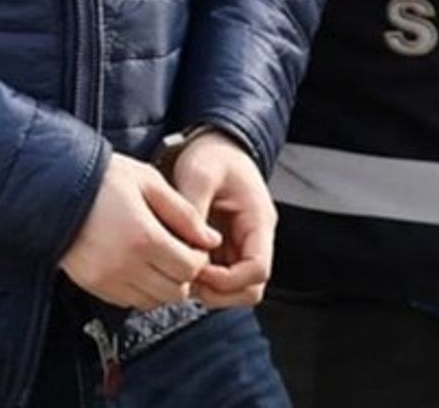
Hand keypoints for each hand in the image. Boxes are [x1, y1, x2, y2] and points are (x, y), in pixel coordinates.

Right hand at [61, 153, 221, 309]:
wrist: (53, 187)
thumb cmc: (101, 178)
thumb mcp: (148, 182)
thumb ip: (184, 213)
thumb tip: (211, 240)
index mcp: (143, 237)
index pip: (189, 268)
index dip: (199, 258)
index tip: (194, 245)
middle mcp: (125, 264)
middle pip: (175, 291)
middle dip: (184, 275)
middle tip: (179, 254)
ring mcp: (107, 278)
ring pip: (153, 301)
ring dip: (163, 285)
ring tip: (158, 259)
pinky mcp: (93, 285)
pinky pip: (129, 302)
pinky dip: (140, 290)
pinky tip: (137, 266)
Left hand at [171, 130, 277, 307]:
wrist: (214, 146)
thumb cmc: (212, 156)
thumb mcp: (200, 173)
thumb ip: (194, 208)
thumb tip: (187, 244)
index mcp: (258, 221)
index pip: (257, 270)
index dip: (227, 280)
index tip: (197, 269)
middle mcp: (255, 238)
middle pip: (250, 288)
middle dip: (219, 292)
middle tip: (187, 280)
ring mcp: (241, 245)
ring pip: (236, 289)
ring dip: (210, 290)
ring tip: (181, 273)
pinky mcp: (226, 248)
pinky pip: (220, 277)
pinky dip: (203, 280)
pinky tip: (180, 266)